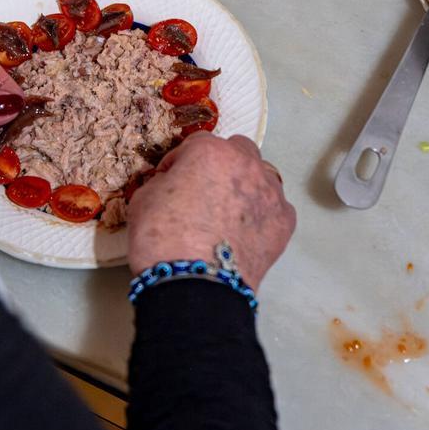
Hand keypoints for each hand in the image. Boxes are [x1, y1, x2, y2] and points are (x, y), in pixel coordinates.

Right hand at [126, 134, 295, 291]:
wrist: (194, 285)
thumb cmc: (163, 239)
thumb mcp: (144, 199)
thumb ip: (163, 181)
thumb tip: (171, 185)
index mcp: (210, 151)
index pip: (196, 144)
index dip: (180, 162)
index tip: (172, 178)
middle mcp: (246, 164)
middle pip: (237, 150)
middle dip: (221, 164)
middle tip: (205, 188)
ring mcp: (270, 193)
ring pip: (261, 177)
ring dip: (246, 186)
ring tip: (228, 212)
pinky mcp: (284, 222)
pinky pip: (275, 208)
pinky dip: (262, 214)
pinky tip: (244, 232)